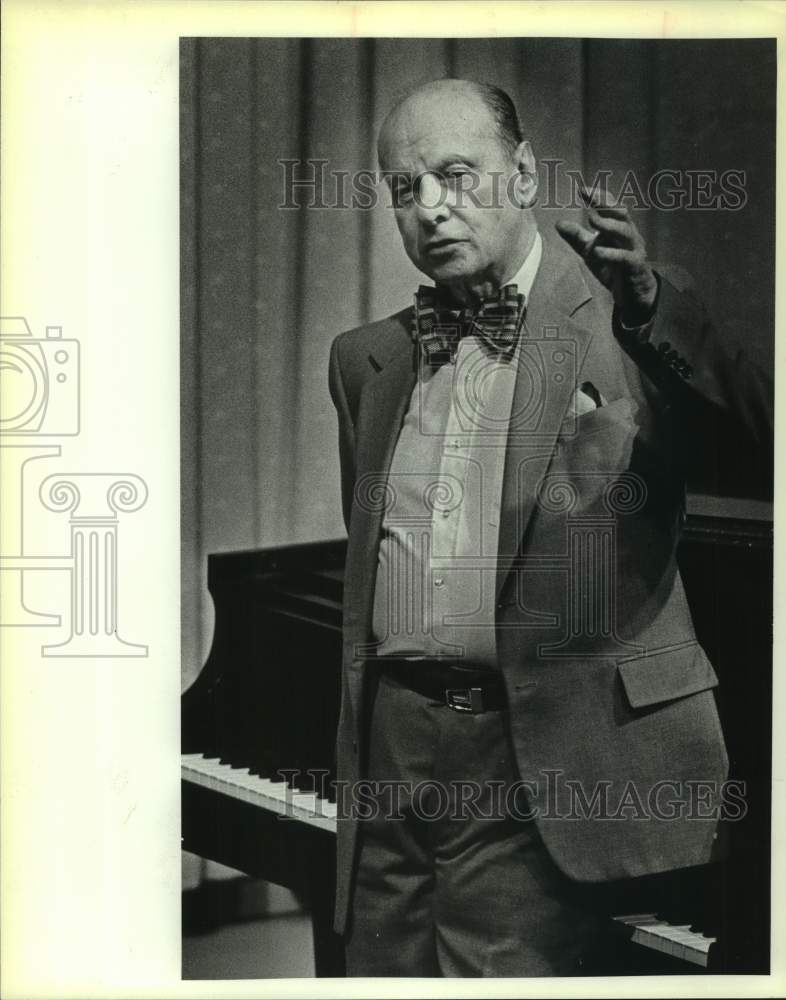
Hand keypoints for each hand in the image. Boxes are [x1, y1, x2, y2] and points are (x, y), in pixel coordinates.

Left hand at [555, 187, 657, 325]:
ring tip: (592, 221)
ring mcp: (634, 250)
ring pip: (625, 233)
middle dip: (605, 204)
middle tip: (589, 197)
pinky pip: (624, 258)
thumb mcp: (591, 251)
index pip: (611, 207)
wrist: (632, 294)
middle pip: (621, 213)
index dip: (599, 197)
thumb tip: (558, 223)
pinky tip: (596, 252)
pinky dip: (611, 254)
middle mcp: (629, 234)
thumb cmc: (613, 267)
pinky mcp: (635, 267)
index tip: (582, 189)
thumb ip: (577, 237)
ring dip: (608, 225)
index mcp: (620, 227)